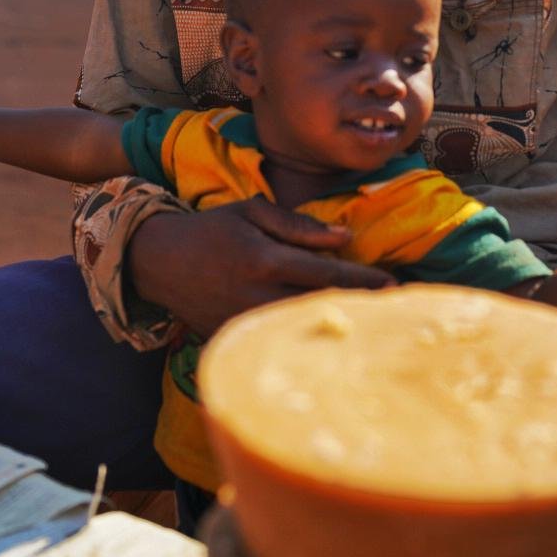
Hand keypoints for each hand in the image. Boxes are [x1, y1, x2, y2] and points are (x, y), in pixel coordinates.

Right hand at [128, 197, 393, 336]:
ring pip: (301, 332)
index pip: (326, 272)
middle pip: (320, 307)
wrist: (161, 262)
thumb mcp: (253, 211)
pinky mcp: (236, 339)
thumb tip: (344, 236)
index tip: (393, 286)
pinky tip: (331, 346)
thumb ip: (299, 225)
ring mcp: (246, 322)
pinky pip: (278, 345)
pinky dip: (306, 345)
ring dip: (338, 331)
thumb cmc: (213, 229)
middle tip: (396, 314)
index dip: (362, 280)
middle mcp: (257, 294)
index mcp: (265, 258)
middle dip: (359, 310)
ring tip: (373, 331)